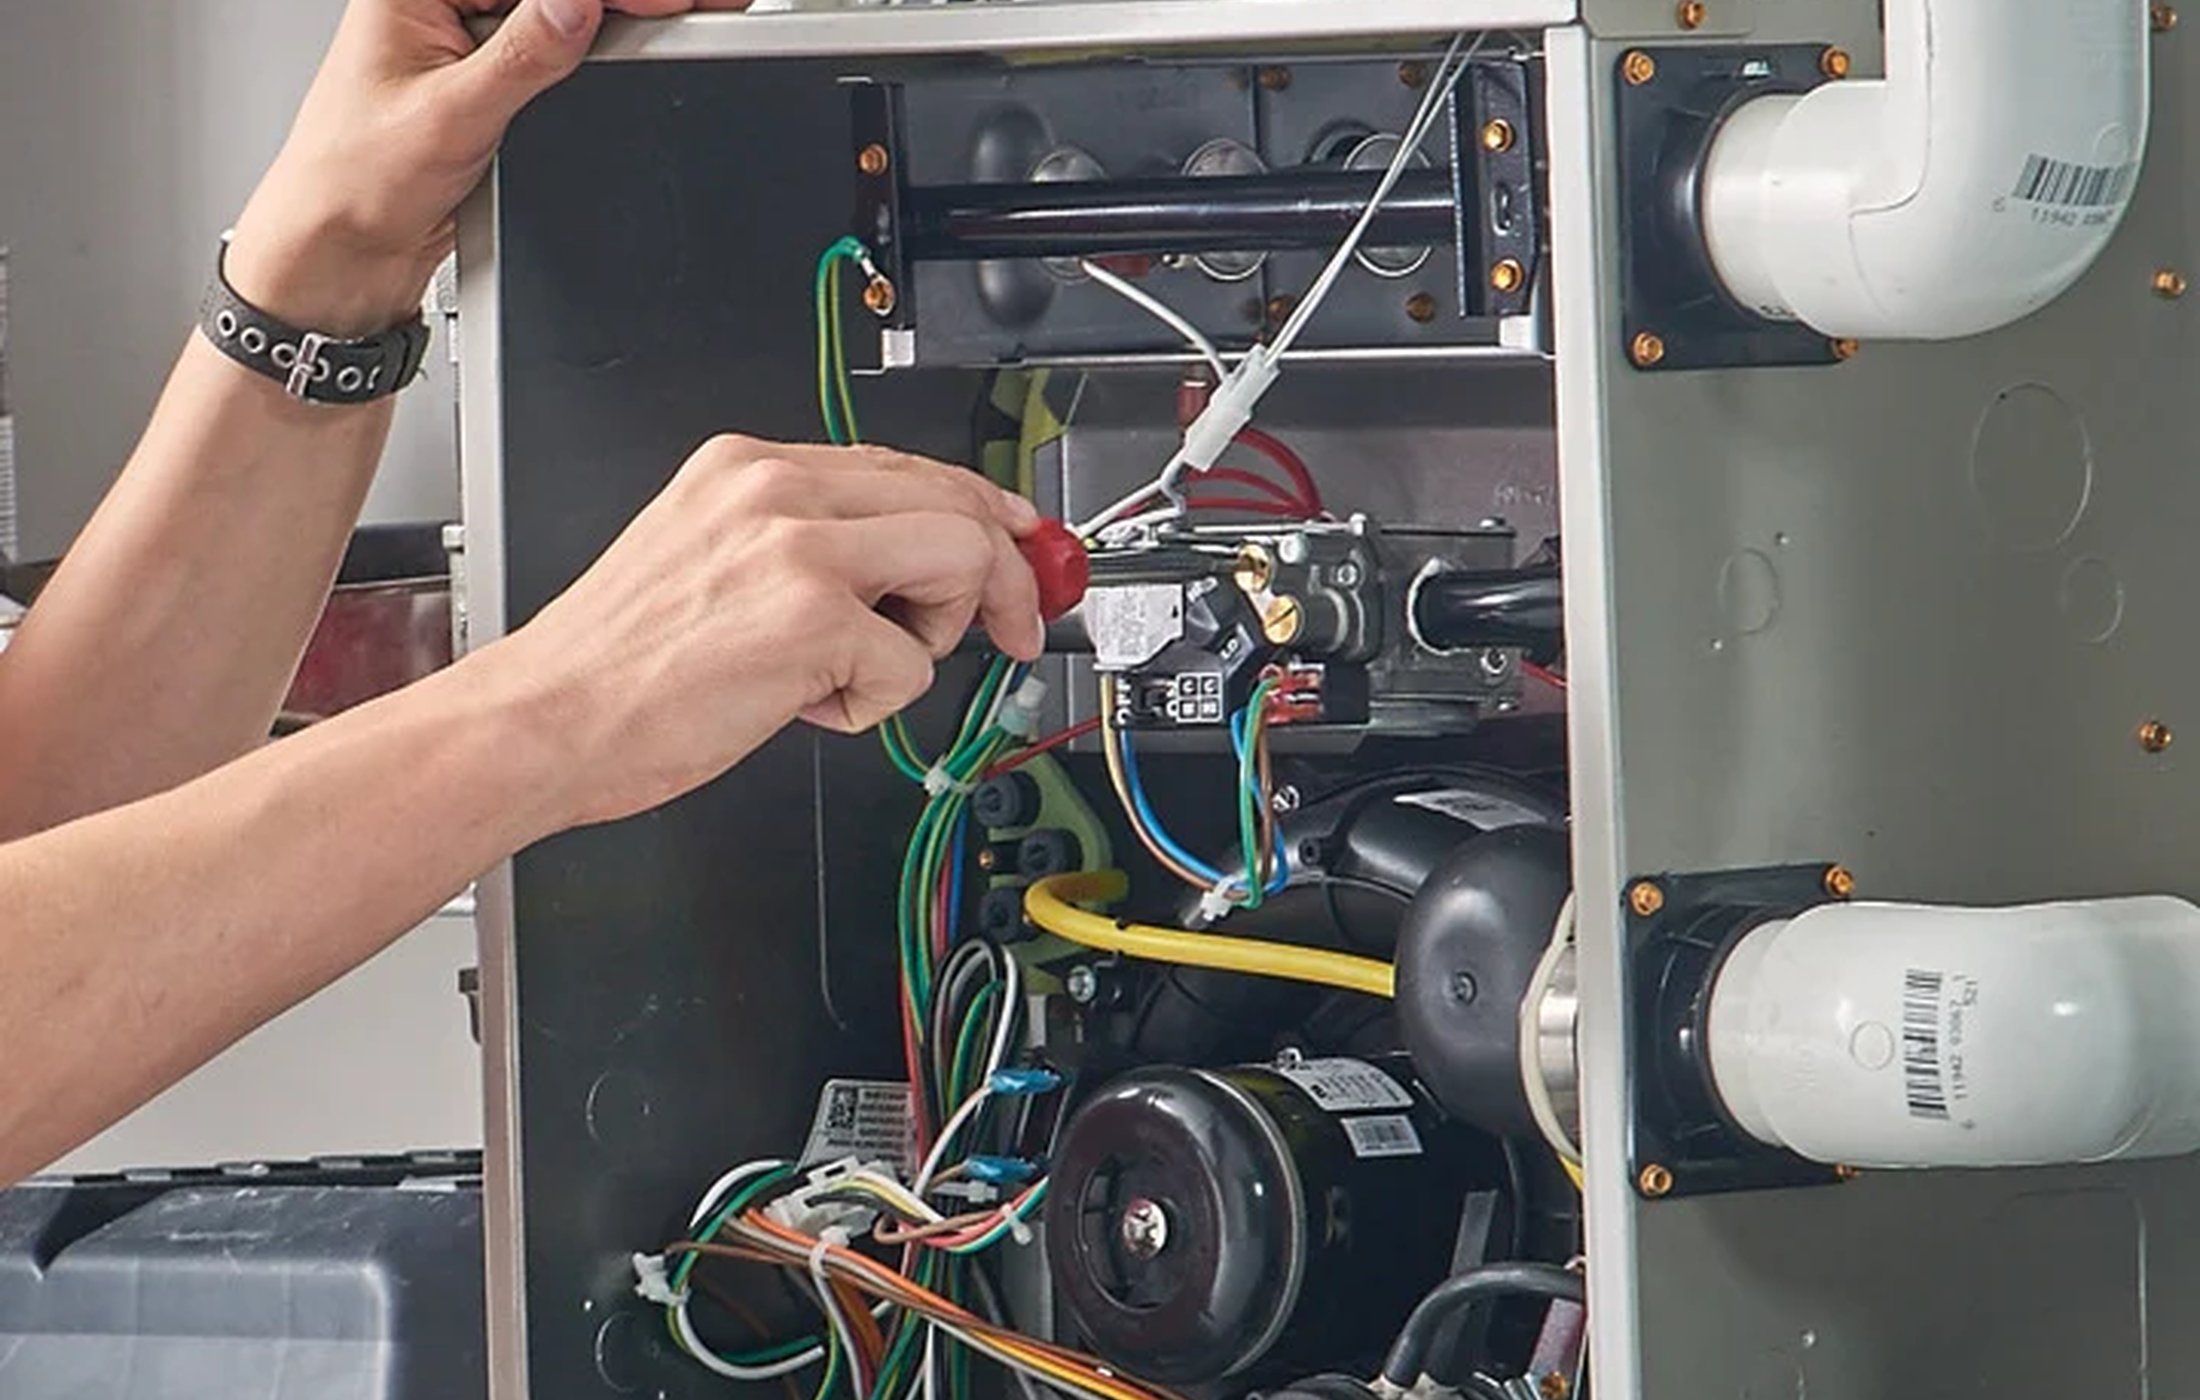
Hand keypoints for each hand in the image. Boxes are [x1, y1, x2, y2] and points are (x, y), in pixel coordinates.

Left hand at [226, 0, 741, 336]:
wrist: (340, 255)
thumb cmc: (351, 182)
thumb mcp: (452, 114)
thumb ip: (526, 54)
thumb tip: (579, 2)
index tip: (665, 4)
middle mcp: (438, 8)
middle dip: (623, 3)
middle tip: (692, 12)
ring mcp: (466, 45)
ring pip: (558, 16)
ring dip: (614, 20)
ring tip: (676, 23)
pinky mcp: (488, 84)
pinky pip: (553, 53)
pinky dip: (597, 52)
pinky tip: (634, 48)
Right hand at [484, 437, 1046, 828]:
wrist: (544, 721)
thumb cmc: (618, 666)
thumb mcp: (709, 557)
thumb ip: (806, 543)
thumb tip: (910, 565)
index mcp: (748, 467)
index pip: (906, 466)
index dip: (980, 510)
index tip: (1020, 546)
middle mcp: (776, 487)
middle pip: (956, 500)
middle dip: (1003, 574)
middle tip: (1012, 630)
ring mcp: (798, 546)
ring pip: (960, 560)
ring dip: (934, 634)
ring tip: (852, 669)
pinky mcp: (812, 616)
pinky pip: (912, 664)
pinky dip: (873, 704)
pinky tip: (802, 704)